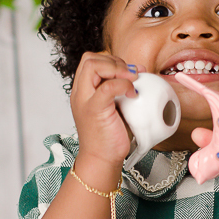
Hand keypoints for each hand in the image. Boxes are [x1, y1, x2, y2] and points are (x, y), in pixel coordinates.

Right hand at [70, 52, 141, 175]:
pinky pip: (107, 86)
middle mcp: (80, 93)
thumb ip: (118, 91)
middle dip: (114, 61)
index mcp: (82, 91)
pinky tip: (132, 94)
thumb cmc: (109, 136)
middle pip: (89, 59)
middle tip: (130, 75)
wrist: (101, 160)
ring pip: (92, 65)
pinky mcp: (94, 109)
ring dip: (117, 68)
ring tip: (131, 81)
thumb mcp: (113, 107)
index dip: (111, 60)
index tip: (128, 72)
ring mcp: (84, 100)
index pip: (90, 61)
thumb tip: (138, 73)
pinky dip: (123, 84)